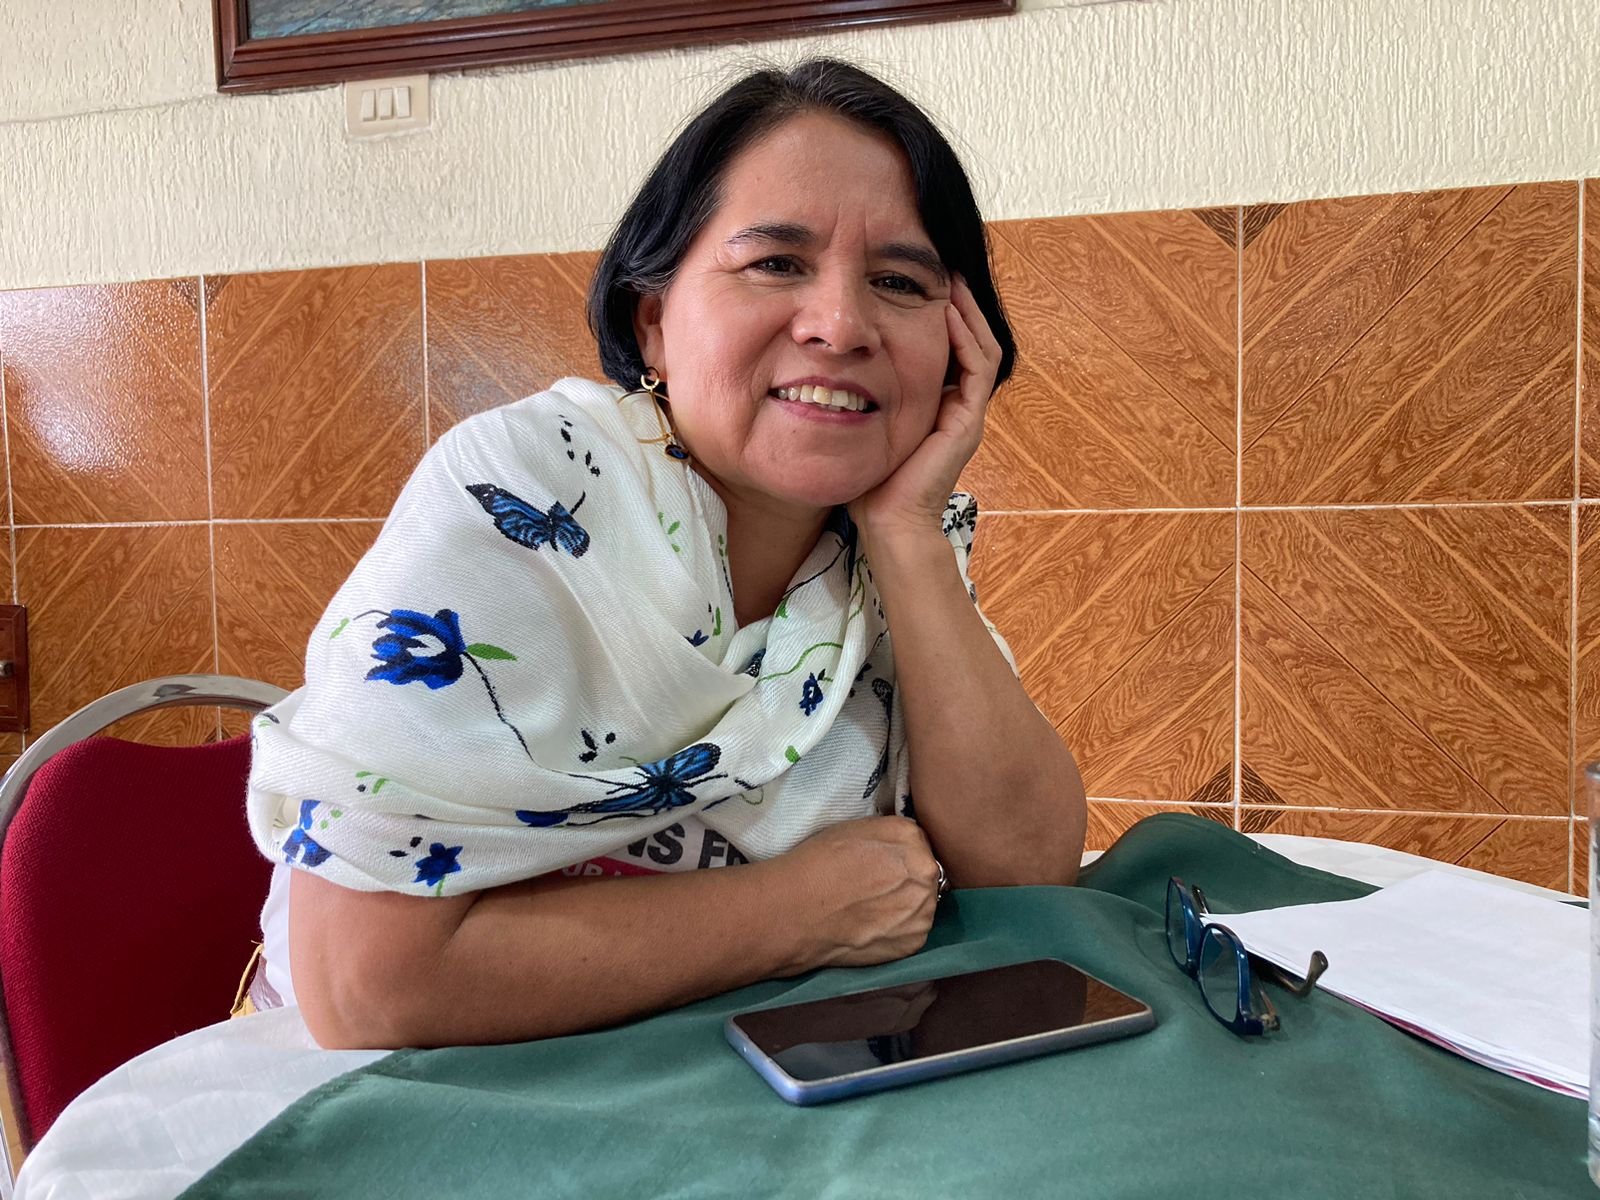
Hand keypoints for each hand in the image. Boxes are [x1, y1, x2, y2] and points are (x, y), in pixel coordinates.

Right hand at [778, 816, 940, 970]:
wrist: (797, 909)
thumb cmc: (817, 863)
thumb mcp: (856, 828)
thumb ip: (888, 835)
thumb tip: (899, 848)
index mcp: (910, 836)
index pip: (917, 843)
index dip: (896, 854)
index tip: (877, 864)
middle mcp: (926, 872)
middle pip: (924, 874)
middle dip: (906, 879)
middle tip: (874, 888)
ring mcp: (923, 909)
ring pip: (922, 904)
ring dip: (905, 906)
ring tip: (871, 909)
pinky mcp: (914, 941)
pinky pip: (914, 931)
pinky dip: (898, 931)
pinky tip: (872, 927)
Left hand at [849, 276, 1002, 541]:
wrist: (886, 523)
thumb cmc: (868, 480)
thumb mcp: (861, 422)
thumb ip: (860, 393)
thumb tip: (829, 356)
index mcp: (937, 404)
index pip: (949, 346)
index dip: (940, 312)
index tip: (919, 280)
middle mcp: (957, 405)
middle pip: (971, 340)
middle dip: (958, 302)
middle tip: (942, 267)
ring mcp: (966, 414)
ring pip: (981, 347)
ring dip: (967, 311)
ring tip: (950, 278)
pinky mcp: (967, 423)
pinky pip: (976, 368)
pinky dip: (964, 337)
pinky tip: (945, 312)